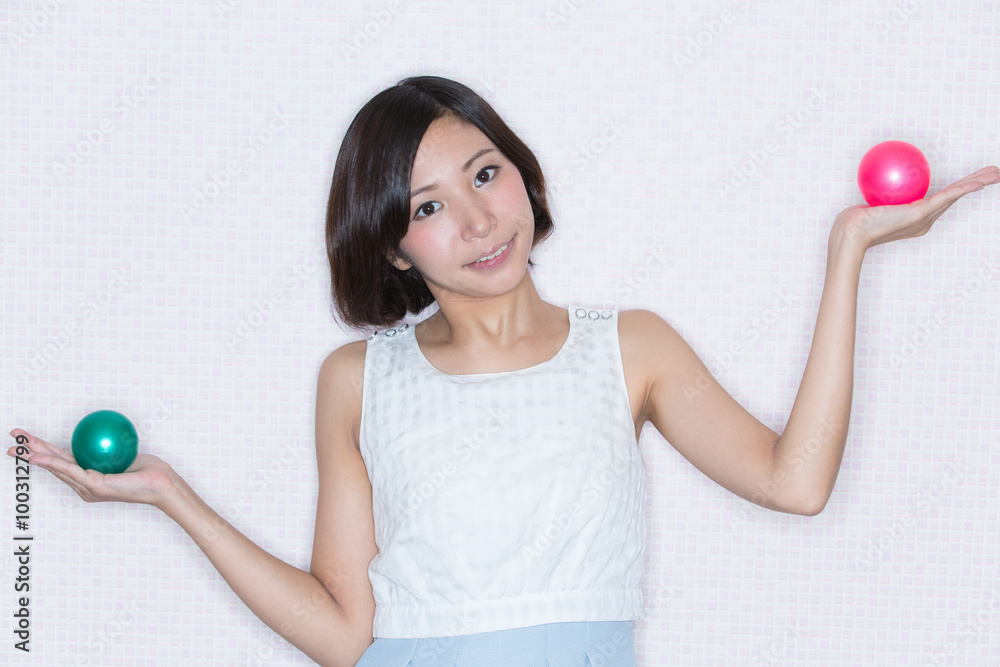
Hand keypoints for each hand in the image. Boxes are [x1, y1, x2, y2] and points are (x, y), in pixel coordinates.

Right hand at [7, 429, 176, 507]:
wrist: (161, 483)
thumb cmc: (147, 468)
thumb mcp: (123, 452)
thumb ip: (107, 444)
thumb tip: (98, 427)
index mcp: (88, 478)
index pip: (62, 461)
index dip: (43, 450)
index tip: (28, 439)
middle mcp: (83, 486)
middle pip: (52, 465)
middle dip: (29, 453)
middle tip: (11, 442)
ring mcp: (87, 488)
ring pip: (55, 467)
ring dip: (34, 456)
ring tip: (16, 447)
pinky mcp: (94, 487)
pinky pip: (69, 470)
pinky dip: (51, 462)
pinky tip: (37, 455)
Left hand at [834, 166, 999, 249]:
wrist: (851, 233)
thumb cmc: (854, 220)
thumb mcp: (868, 203)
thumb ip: (878, 191)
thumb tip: (876, 175)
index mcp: (916, 218)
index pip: (941, 198)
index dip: (957, 188)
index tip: (967, 178)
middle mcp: (924, 219)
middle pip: (955, 196)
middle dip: (976, 183)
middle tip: (994, 173)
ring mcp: (925, 217)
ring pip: (957, 194)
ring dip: (979, 182)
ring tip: (997, 172)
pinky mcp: (922, 213)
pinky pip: (948, 196)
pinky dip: (966, 187)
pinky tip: (980, 181)